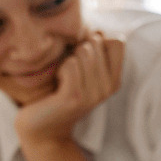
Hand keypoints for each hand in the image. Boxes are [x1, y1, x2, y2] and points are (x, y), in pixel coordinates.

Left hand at [15, 31, 123, 145]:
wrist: (42, 129)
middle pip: (97, 43)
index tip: (82, 53)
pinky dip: (60, 69)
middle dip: (77, 48)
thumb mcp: (81, 71)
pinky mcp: (76, 97)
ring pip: (84, 51)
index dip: (98, 39)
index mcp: (114, 80)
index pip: (118, 42)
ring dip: (67, 58)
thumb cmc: (58, 92)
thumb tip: (97, 31)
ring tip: (63, 76)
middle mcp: (108, 88)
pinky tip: (57, 83)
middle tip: (68, 68)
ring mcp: (93, 94)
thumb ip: (92, 51)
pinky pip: (71, 64)